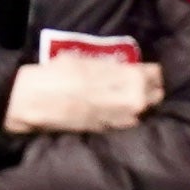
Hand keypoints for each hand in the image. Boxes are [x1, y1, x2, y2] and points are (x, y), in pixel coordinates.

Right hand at [3, 51, 163, 137]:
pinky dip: (127, 115)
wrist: (35, 100)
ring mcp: (117, 117)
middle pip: (154, 95)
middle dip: (151, 88)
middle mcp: (126, 99)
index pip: (153, 74)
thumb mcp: (84, 59)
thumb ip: (108, 66)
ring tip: (132, 95)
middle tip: (142, 82)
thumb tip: (121, 67)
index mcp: (122, 77)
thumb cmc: (55, 74)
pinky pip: (127, 122)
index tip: (147, 69)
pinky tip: (118, 109)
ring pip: (143, 111)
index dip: (151, 71)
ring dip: (141, 103)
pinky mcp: (107, 130)